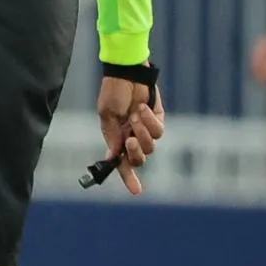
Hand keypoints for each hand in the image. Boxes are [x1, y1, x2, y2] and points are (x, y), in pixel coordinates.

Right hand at [94, 75, 164, 195]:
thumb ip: (113, 136)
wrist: (126, 74)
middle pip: (140, 159)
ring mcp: (146, 129)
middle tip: (130, 140)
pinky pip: (159, 131)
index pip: (123, 163)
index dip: (129, 178)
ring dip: (142, 131)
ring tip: (135, 114)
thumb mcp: (107, 116)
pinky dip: (150, 121)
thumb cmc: (112, 93)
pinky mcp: (158, 119)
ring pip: (151, 146)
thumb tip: (116, 156)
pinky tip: (142, 108)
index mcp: (117, 138)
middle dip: (135, 152)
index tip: (137, 191)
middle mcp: (132, 137)